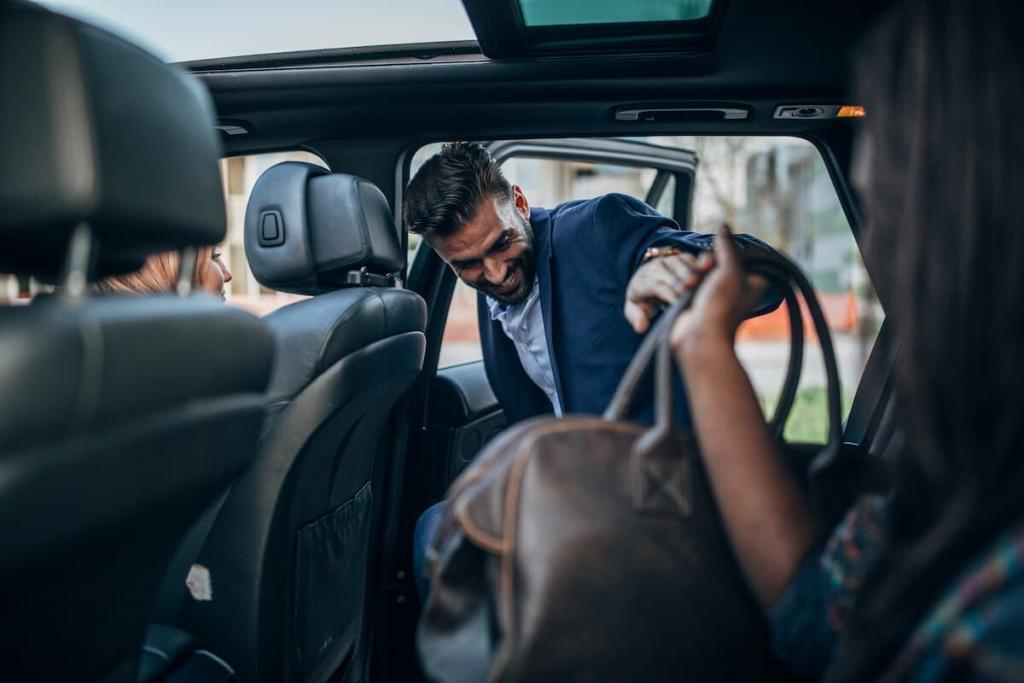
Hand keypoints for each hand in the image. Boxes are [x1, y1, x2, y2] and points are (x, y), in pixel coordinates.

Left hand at [625, 251, 714, 332]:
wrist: (645, 276)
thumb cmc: (642, 297)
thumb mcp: (634, 308)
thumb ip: (637, 316)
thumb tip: (641, 327)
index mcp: (642, 281)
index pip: (657, 286)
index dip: (670, 294)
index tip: (680, 304)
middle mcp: (655, 267)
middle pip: (672, 275)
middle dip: (684, 286)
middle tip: (697, 297)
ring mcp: (669, 260)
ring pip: (684, 266)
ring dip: (695, 277)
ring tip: (706, 288)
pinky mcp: (681, 256)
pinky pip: (693, 260)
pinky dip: (701, 268)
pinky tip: (709, 279)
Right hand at [670, 224, 766, 355]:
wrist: (697, 336)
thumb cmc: (720, 306)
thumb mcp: (729, 270)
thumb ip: (727, 247)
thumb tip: (723, 225)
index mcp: (752, 283)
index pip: (738, 256)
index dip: (724, 254)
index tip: (715, 261)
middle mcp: (737, 290)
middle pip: (719, 263)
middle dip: (706, 265)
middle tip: (703, 274)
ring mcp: (716, 297)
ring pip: (703, 273)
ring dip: (693, 275)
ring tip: (690, 287)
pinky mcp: (699, 302)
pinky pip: (692, 284)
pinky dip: (686, 284)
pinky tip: (684, 290)